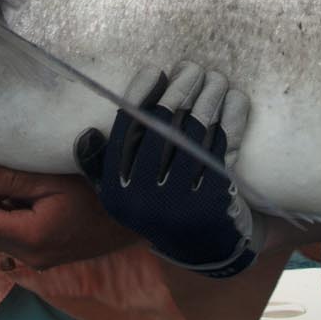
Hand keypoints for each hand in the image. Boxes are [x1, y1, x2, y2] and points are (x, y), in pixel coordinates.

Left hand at [0, 159, 138, 269]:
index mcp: (29, 237)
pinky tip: (23, 201)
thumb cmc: (95, 195)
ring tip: (10, 186)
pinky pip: (10, 242)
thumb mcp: (51, 181)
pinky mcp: (42, 260)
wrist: (127, 221)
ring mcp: (35, 262)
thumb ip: (11, 179)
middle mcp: (28, 256)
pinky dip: (7, 221)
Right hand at [77, 62, 263, 277]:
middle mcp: (144, 200)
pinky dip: (229, 120)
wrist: (204, 250)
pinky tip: (233, 100)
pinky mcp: (215, 202)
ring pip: (194, 133)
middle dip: (179, 90)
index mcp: (117, 193)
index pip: (126, 132)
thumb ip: (102, 167)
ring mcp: (181, 202)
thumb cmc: (160, 209)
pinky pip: (223, 148)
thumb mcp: (123, 196)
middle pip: (162, 128)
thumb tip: (87, 134)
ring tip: (213, 78)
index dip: (140, 96)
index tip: (154, 71)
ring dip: (207, 98)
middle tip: (191, 68)